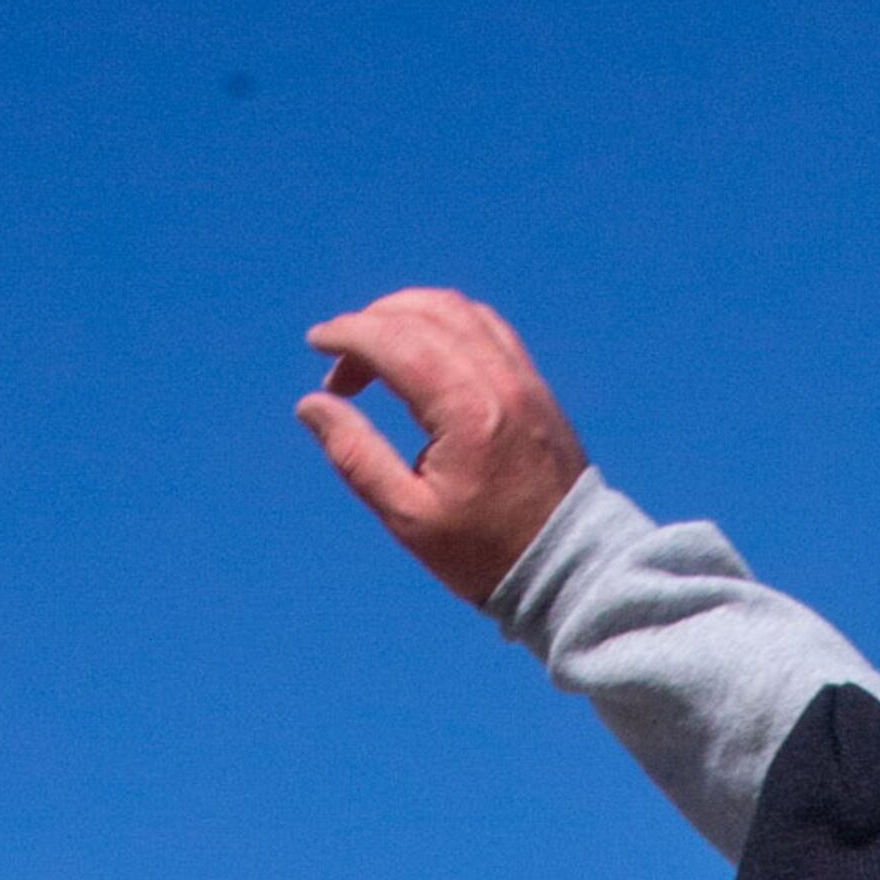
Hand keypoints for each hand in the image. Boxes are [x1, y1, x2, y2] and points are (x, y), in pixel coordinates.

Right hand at [297, 288, 587, 605]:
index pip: (396, 340)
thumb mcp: (409, 517)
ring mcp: (522, 377)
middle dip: (370, 324)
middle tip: (342, 367)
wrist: (567, 569)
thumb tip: (311, 404)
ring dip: (405, 314)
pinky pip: (484, 325)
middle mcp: (498, 380)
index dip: (348, 334)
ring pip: (455, 310)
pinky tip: (423, 351)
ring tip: (376, 352)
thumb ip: (356, 455)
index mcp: (465, 410)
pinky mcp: (534, 385)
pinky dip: (444, 322)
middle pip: (422, 313)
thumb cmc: (487, 555)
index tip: (317, 343)